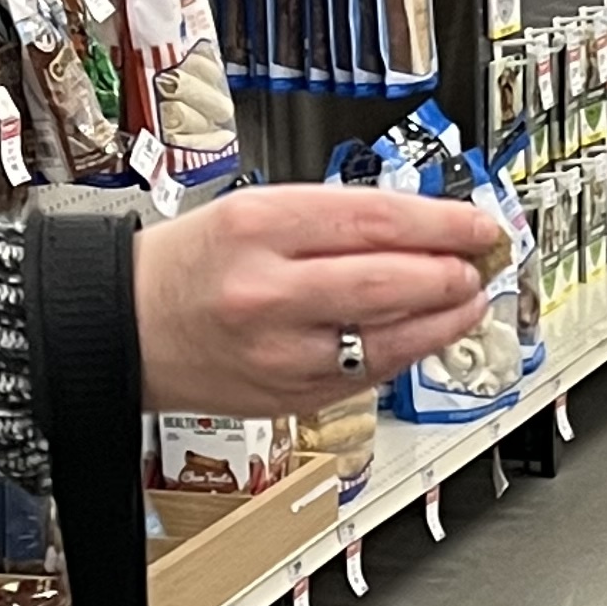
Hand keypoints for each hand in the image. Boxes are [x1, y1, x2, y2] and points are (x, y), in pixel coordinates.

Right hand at [131, 185, 504, 418]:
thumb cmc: (190, 265)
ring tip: (465, 300)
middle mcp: (269, 291)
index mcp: (260, 226)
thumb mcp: (254, 210)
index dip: (443, 223)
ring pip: (388, 338)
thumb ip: (335, 218)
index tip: (479, 224)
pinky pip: (368, 373)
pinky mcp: (290, 394)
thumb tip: (421, 227)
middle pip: (389, 282)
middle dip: (449, 274)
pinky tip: (425, 335)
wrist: (127, 328)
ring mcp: (281, 351)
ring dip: (442, 320)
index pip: (377, 220)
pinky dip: (406, 352)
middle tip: (477, 265)